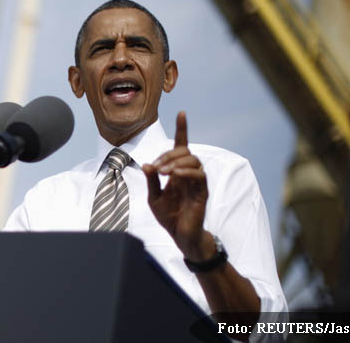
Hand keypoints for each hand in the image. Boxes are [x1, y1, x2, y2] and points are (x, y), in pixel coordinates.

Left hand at [141, 112, 211, 260]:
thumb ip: (151, 181)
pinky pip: (199, 176)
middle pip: (186, 152)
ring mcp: (197, 183)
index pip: (181, 146)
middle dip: (170, 154)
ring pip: (194, 161)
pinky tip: (175, 176)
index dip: (182, 129)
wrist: (180, 236)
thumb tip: (147, 164)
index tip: (182, 113)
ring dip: (176, 162)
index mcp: (177, 172)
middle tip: (156, 167)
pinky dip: (186, 172)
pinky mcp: (202, 193)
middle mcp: (188, 174)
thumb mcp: (154, 197)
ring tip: (164, 172)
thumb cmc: (169, 216)